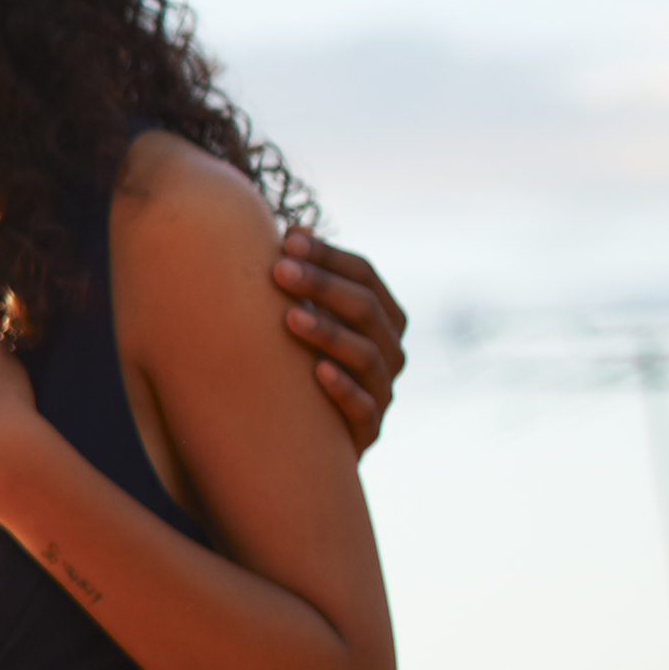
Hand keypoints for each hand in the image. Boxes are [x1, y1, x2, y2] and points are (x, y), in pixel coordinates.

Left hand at [272, 228, 407, 454]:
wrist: (296, 441)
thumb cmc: (296, 364)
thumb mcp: (302, 317)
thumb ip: (303, 279)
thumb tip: (295, 228)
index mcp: (381, 319)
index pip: (366, 276)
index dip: (330, 256)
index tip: (287, 240)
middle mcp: (390, 352)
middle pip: (366, 310)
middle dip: (323, 286)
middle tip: (278, 271)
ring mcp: (382, 392)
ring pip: (367, 356)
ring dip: (329, 334)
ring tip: (289, 318)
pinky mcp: (367, 432)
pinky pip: (363, 409)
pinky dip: (343, 389)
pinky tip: (316, 372)